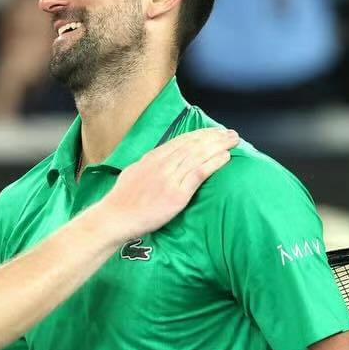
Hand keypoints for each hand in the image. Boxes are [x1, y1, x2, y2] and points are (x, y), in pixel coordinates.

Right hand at [93, 129, 237, 241]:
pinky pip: (199, 173)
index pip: (182, 141)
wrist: (116, 217)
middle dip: (214, 136)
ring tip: (233, 141)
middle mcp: (162, 164)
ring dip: (219, 146)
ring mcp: (170, 178)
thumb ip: (149, 165)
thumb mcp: (134, 173)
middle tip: (231, 133)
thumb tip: (160, 160)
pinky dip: (213, 163)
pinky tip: (225, 157)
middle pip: (194, 144)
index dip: (201, 134)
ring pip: (199, 155)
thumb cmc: (122, 200)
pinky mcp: (177, 194)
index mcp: (153, 158)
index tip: (214, 132)